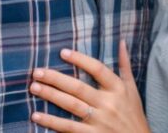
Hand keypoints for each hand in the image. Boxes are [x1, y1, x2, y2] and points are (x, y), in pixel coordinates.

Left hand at [29, 40, 149, 132]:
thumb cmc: (133, 115)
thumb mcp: (132, 90)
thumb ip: (125, 66)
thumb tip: (121, 42)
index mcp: (118, 89)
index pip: (98, 69)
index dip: (80, 59)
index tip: (62, 52)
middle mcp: (109, 103)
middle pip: (78, 87)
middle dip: (56, 78)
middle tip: (37, 72)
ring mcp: (99, 121)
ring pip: (71, 105)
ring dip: (51, 96)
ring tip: (34, 87)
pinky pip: (68, 127)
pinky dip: (51, 121)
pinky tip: (37, 116)